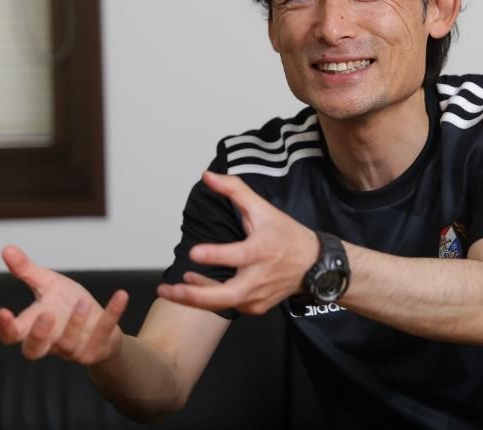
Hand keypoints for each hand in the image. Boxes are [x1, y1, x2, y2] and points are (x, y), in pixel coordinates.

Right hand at [0, 245, 127, 363]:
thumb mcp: (49, 284)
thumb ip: (27, 270)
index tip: (3, 311)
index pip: (12, 335)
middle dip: (38, 335)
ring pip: (68, 345)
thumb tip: (7, 248)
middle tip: (46, 314)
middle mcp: (50, 342)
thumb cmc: (67, 305)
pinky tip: (121, 295)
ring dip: (75, 322)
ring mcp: (73, 349)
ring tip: (83, 301)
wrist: (100, 326)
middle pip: (33, 350)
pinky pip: (104, 333)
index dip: (6, 327)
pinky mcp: (96, 348)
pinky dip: (113, 314)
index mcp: (34, 326)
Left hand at [158, 171, 317, 314]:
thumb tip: (207, 176)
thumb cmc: (286, 235)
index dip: (216, 255)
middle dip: (195, 295)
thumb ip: (234, 190)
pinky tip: (192, 283)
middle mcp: (261, 277)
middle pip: (227, 294)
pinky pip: (227, 304)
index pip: (238, 255)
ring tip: (168, 289)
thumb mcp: (263, 208)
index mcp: (263, 250)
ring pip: (222, 303)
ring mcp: (258, 295)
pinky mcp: (255, 306)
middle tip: (170, 288)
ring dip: (194, 297)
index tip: (194, 252)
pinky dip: (207, 297)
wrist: (314, 265)